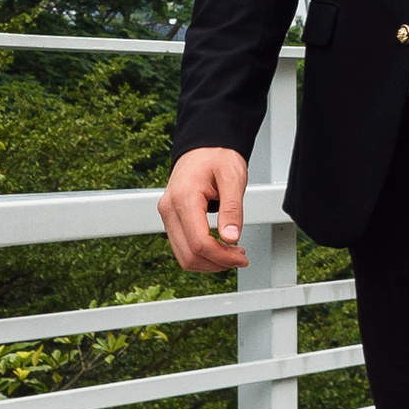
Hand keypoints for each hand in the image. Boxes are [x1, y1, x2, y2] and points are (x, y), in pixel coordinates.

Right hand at [160, 144, 249, 273]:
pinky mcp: (171, 218)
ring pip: (183, 256)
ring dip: (209, 262)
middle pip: (189, 255)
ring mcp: (167, 214)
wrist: (204, 145)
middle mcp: (169, 208)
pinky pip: (183, 246)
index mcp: (184, 198)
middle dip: (217, 263)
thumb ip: (232, 209)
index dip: (222, 257)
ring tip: (231, 253)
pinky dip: (201, 254)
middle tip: (239, 257)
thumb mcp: (232, 178)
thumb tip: (231, 237)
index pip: (199, 243)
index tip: (240, 257)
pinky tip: (218, 247)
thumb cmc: (217, 156)